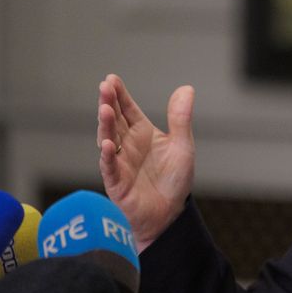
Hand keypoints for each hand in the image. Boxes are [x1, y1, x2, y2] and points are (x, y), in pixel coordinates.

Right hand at [97, 74, 194, 250]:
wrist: (170, 213)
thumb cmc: (173, 179)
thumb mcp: (182, 145)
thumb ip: (180, 118)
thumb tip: (187, 88)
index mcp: (141, 132)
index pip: (127, 109)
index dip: (119, 94)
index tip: (111, 79)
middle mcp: (126, 144)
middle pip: (114, 120)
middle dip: (108, 103)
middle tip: (105, 87)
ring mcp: (119, 162)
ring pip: (108, 139)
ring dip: (105, 125)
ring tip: (105, 109)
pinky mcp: (116, 182)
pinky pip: (110, 167)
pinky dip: (108, 156)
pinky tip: (108, 144)